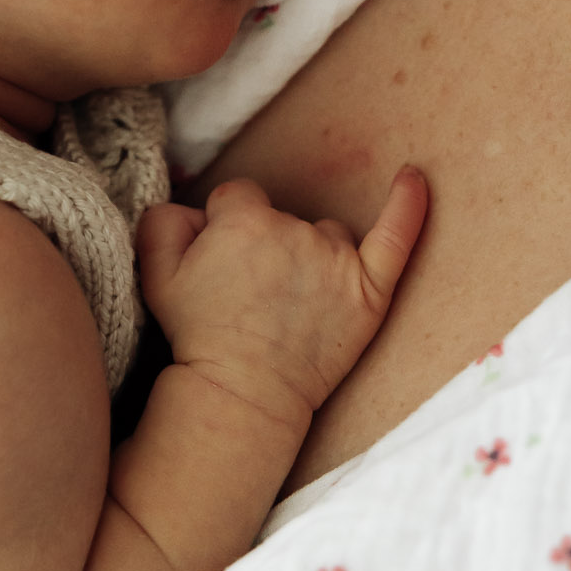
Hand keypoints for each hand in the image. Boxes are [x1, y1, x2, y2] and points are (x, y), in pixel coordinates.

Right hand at [135, 168, 427, 431]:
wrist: (242, 393)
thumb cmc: (199, 334)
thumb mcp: (157, 274)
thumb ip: (164, 221)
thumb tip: (194, 207)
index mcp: (243, 219)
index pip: (240, 199)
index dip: (227, 230)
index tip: (222, 266)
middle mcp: (293, 230)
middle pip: (283, 218)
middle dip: (267, 246)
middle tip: (251, 297)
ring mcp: (335, 259)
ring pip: (326, 234)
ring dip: (312, 255)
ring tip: (291, 305)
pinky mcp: (368, 289)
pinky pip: (395, 236)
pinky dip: (407, 206)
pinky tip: (413, 178)